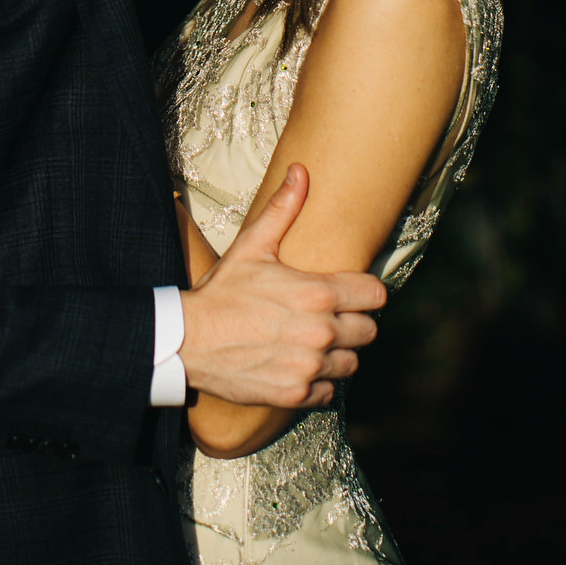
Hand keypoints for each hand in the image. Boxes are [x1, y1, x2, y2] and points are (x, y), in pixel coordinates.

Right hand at [178, 165, 385, 408]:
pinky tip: (299, 364)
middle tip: (330, 318)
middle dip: (354, 323)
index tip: (352, 293)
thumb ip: (283, 209)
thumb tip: (301, 171)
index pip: (376, 295)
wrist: (189, 340)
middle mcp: (321, 331)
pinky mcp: (297, 393)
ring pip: (352, 363)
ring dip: (338, 354)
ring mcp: (310, 366)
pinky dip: (320, 381)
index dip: (365, 292)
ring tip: (314, 342)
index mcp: (317, 292)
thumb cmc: (222, 291)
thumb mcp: (252, 246)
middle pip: (370, 331)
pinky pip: (331, 392)